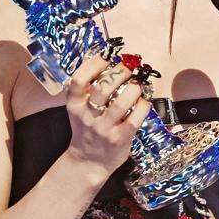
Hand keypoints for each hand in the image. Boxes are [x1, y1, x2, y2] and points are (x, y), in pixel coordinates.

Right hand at [65, 54, 150, 176]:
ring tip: (137, 84)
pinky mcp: (119, 139)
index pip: (79, 79)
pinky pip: (135, 118)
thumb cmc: (86, 129)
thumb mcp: (79, 108)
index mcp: (74, 104)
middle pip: (103, 88)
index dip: (94, 64)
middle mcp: (87, 115)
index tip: (107, 56)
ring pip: (121, 102)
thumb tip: (107, 59)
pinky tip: (143, 102)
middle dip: (120, 72)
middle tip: (128, 68)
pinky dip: (143, 106)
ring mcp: (103, 128)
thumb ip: (88, 89)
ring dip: (134, 88)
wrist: (88, 161)